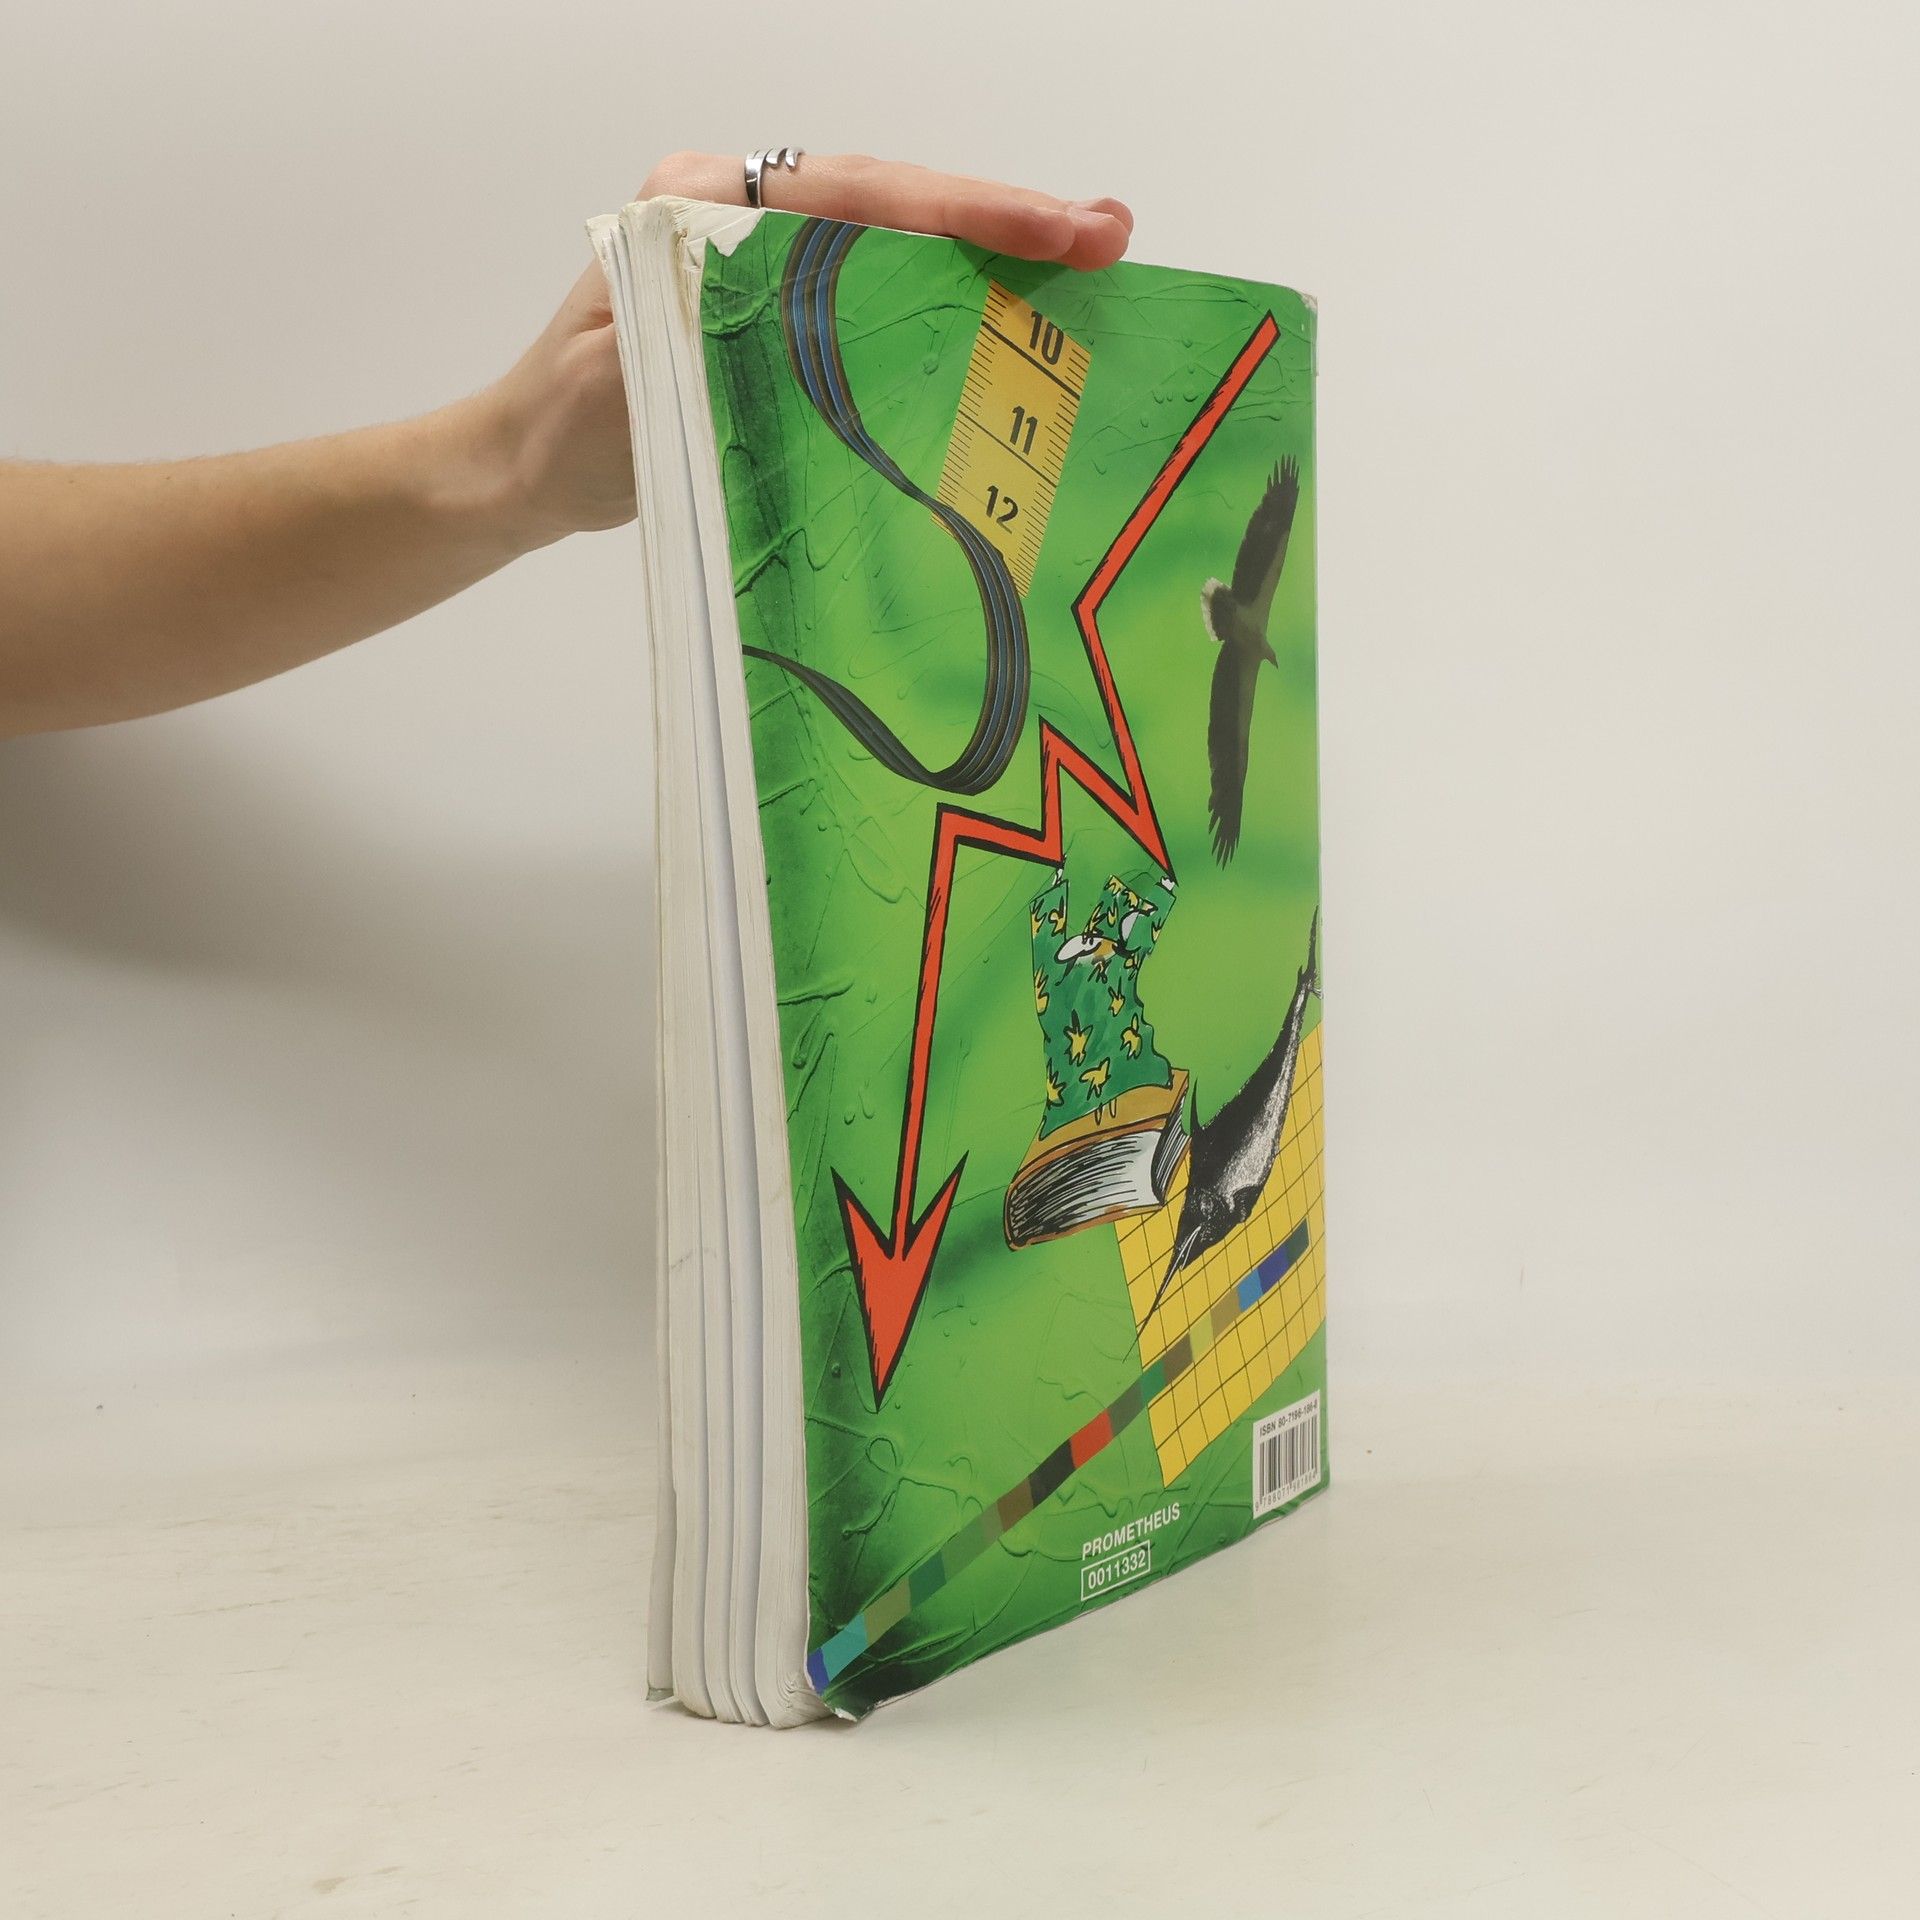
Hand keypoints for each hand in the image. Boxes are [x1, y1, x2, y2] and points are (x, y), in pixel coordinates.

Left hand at [480, 152, 1134, 547]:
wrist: (517, 475)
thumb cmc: (559, 435)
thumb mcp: (623, 385)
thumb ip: (708, 338)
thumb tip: (808, 313)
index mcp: (698, 206)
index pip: (849, 194)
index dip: (959, 212)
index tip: (1053, 232)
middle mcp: (739, 215)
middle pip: (892, 204)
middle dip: (1003, 221)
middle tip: (1109, 237)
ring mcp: (765, 264)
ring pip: (897, 245)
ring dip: (993, 259)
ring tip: (1092, 264)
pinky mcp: (782, 318)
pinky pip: (881, 299)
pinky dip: (953, 306)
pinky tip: (1021, 320)